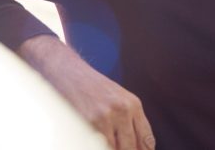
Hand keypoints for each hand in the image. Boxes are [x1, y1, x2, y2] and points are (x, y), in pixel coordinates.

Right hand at [18, 35, 155, 149]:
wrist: (68, 72)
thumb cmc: (93, 88)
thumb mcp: (119, 99)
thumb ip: (130, 120)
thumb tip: (139, 146)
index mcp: (133, 105)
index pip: (146, 139)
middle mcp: (122, 110)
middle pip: (131, 147)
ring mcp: (105, 117)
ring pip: (114, 149)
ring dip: (110, 149)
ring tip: (105, 144)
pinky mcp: (87, 123)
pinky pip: (97, 145)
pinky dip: (97, 146)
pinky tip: (95, 143)